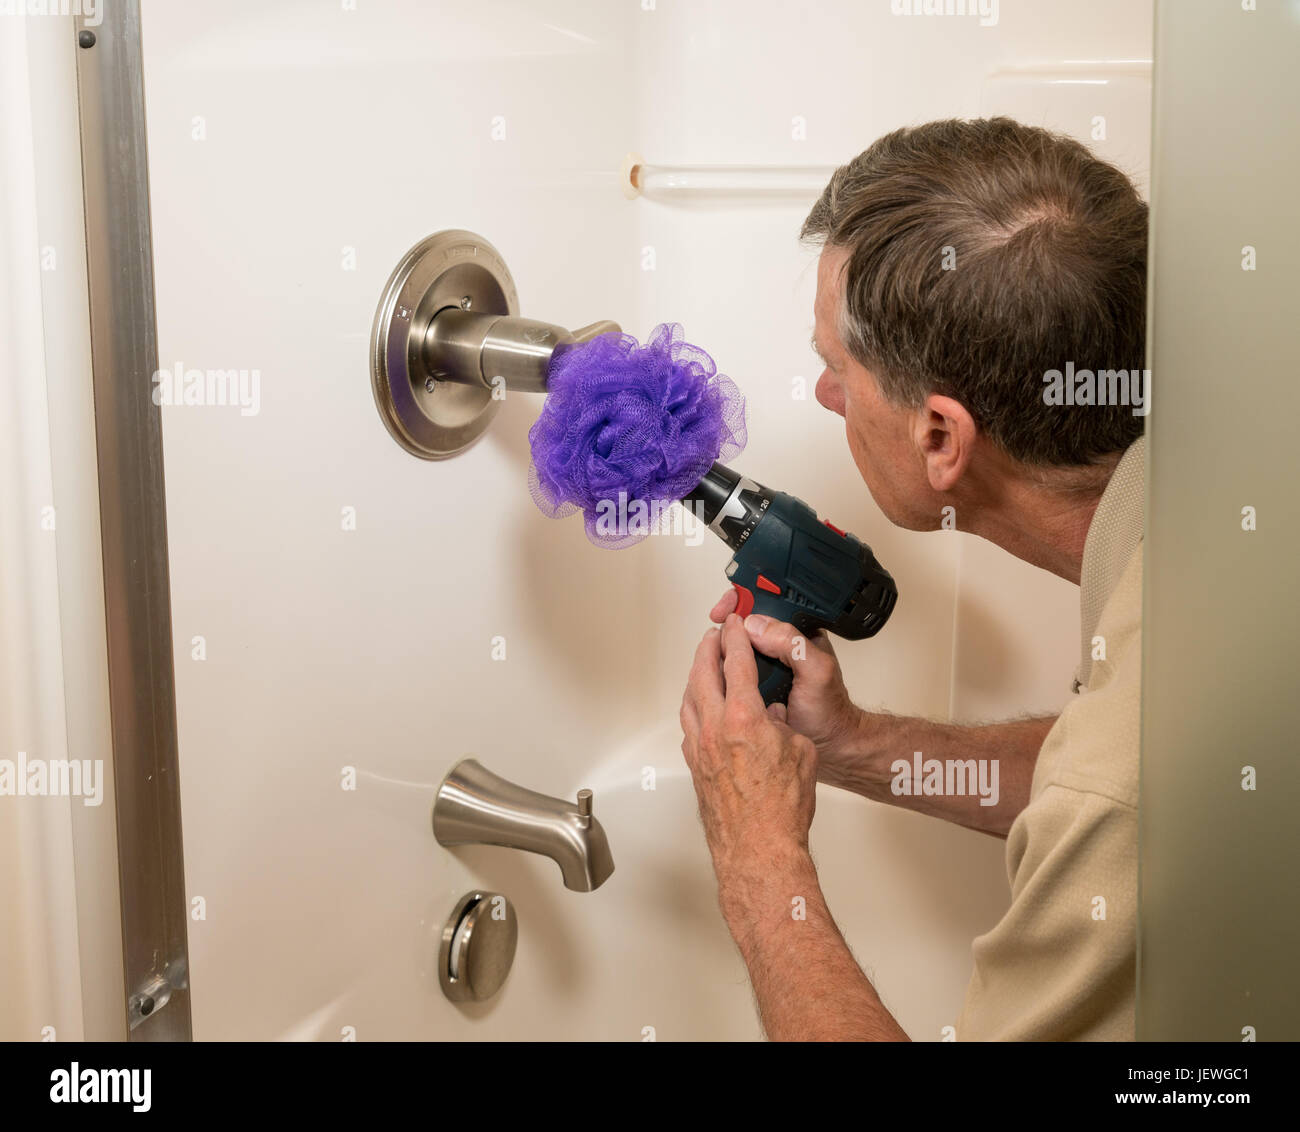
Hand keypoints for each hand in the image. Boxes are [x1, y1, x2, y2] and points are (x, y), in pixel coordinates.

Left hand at [680, 616, 818, 916]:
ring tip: (704, 665)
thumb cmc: (782, 810)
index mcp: (743, 717)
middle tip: (714, 635)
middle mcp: (714, 728)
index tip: (736, 622)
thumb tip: (774, 720)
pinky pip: (688, 724)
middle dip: (708, 648)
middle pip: (702, 672)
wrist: (759, 849)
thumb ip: (784, 726)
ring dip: (696, 675)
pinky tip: (701, 707)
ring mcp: (699, 748)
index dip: (737, 636)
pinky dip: (694, 705)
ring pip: (689, 698)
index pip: (736, 661)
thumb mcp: (800, 752)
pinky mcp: (695, 767)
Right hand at [708, 589, 863, 758]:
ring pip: (736, 644)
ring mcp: (767, 663)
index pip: (769, 600)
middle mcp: (781, 643)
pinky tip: (719, 675)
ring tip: (715, 655)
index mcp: (798, 631)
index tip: (727, 611)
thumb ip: (792, 645)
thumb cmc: (829, 711)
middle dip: (727, 623)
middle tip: (716, 633)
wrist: (828, 746)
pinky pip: (733, 667)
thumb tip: (755, 626)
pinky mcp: (756, 681)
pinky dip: (722, 668)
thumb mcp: (816, 672)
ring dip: (723, 647)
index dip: (744, 599)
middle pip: (747, 618)